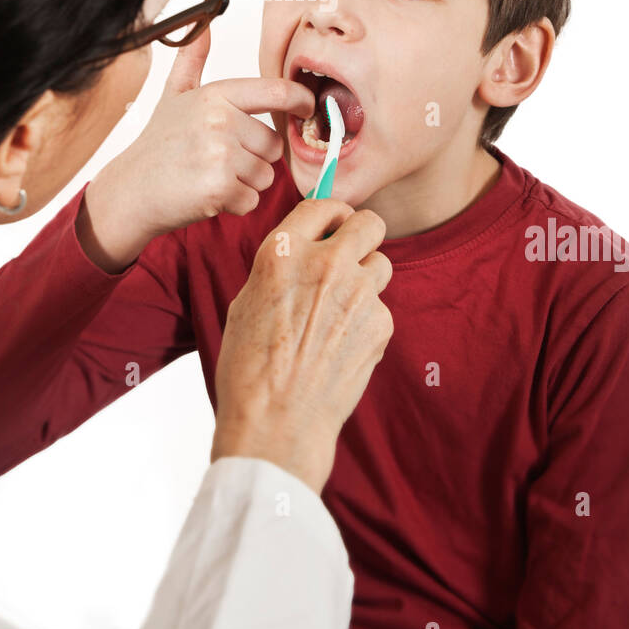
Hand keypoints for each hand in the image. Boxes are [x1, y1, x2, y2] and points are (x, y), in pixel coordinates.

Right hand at [77, 28, 314, 271]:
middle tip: (217, 160)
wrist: (131, 190)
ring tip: (210, 176)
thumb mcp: (174, 95)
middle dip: (254, 158)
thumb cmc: (158, 145)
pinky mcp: (220, 188)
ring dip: (244, 183)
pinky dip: (235, 204)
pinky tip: (208, 194)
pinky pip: (252, 200)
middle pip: (273, 146)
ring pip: (266, 175)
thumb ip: (192, 61)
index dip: (301, 100)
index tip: (306, 107)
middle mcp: (220, 121)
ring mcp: (221, 155)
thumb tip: (203, 27)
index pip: (276, 91)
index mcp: (215, 96)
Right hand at [211, 196, 392, 493]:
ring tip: (341, 310)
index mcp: (283, 252)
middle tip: (351, 255)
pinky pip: (381, 308)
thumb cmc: (250, 368)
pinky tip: (343, 346)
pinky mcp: (380, 324)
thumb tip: (304, 250)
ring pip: (381, 264)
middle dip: (362, 235)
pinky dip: (368, 322)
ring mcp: (358, 293)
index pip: (323, 204)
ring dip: (367, 279)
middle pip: (369, 222)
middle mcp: (325, 263)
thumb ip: (281, 267)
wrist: (276, 424)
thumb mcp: (247, 302)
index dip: (333, 213)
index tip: (335, 224)